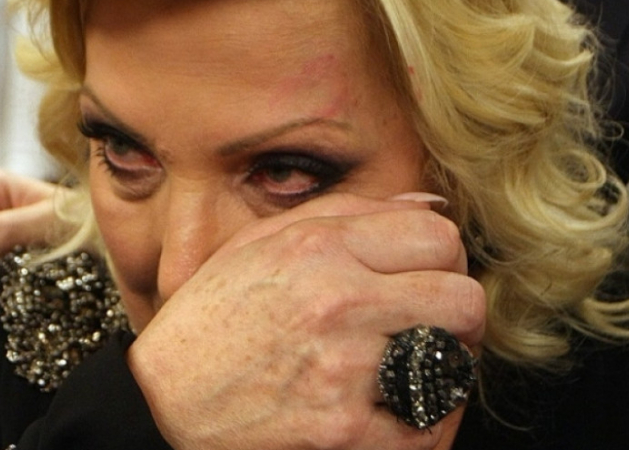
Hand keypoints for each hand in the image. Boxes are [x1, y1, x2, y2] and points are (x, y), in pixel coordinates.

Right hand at [129, 193, 484, 449]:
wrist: (164, 401)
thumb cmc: (210, 319)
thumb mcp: (258, 243)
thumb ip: (346, 211)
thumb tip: (428, 201)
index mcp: (319, 248)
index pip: (439, 235)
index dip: (442, 256)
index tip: (426, 273)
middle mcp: (337, 302)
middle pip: (463, 297)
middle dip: (455, 308)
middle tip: (430, 320)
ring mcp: (345, 370)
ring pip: (457, 359)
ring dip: (445, 361)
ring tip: (412, 360)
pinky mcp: (347, 431)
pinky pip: (433, 425)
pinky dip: (427, 418)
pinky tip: (399, 404)